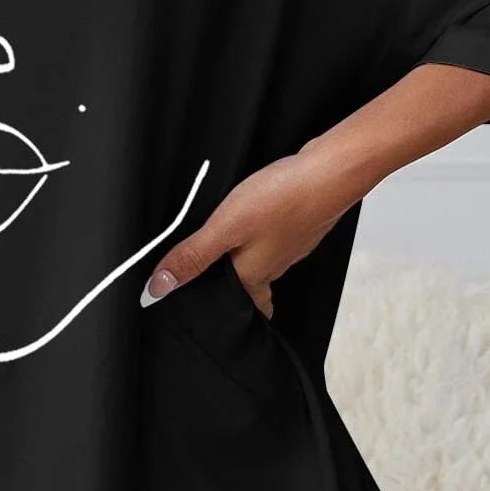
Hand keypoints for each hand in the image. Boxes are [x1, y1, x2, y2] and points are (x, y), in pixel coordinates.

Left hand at [139, 149, 350, 318]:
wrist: (333, 173)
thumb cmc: (282, 199)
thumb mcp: (225, 228)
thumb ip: (192, 257)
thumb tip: (157, 289)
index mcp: (253, 274)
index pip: (237, 305)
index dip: (223, 310)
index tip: (209, 316)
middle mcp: (274, 265)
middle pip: (252, 287)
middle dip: (236, 290)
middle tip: (214, 288)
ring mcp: (292, 245)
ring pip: (264, 262)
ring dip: (247, 261)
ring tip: (225, 253)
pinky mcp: (301, 224)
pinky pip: (277, 240)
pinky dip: (264, 238)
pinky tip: (258, 221)